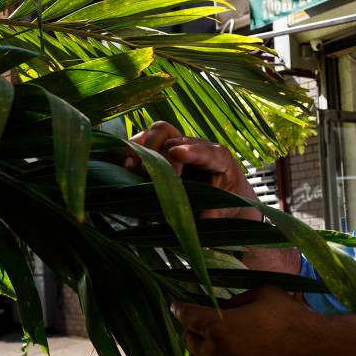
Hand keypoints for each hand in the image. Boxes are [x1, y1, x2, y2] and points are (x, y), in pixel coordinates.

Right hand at [125, 121, 260, 220]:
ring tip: (132, 167)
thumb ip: (215, 215)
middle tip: (156, 178)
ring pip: (157, 133)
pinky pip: (144, 140)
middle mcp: (197, 146)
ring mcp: (179, 144)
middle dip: (161, 156)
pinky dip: (133, 149)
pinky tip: (127, 165)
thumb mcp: (226, 208)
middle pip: (173, 139)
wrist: (224, 191)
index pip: (205, 151)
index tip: (177, 154)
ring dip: (142, 147)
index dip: (190, 151)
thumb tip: (202, 222)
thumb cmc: (227, 198)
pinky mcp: (163, 149)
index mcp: (219, 158)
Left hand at [170, 285, 325, 355]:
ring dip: (198, 351)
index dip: (179, 308)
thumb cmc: (295, 320)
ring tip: (210, 343)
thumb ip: (239, 299)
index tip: (176, 305)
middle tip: (201, 320)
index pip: (187, 316)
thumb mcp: (265, 293)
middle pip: (188, 340)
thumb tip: (226, 307)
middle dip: (191, 328)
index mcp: (219, 327)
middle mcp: (216, 353)